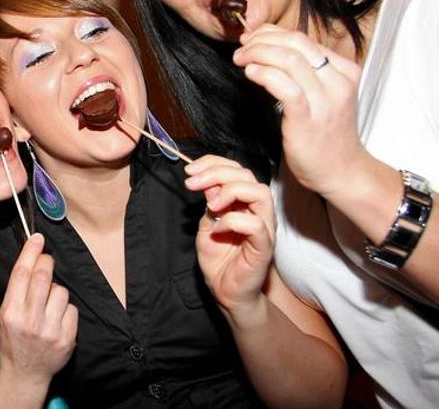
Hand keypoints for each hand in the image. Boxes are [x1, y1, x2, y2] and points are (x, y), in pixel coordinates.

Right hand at [0, 233, 76, 385]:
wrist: (25, 374)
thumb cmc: (13, 340)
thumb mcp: (4, 315)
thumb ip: (17, 290)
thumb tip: (32, 259)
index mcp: (10, 312)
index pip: (22, 273)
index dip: (31, 251)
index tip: (37, 238)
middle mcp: (29, 320)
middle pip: (43, 276)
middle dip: (46, 261)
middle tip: (46, 260)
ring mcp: (49, 330)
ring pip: (61, 291)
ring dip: (56, 290)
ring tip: (48, 303)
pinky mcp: (66, 338)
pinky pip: (72, 309)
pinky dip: (65, 309)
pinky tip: (56, 317)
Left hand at [186, 155, 274, 314]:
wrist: (225, 291)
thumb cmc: (219, 258)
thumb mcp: (206, 224)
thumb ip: (210, 204)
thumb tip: (208, 184)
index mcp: (244, 201)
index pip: (236, 170)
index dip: (213, 164)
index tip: (190, 171)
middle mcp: (258, 210)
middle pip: (247, 175)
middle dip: (216, 173)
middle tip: (192, 183)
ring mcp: (265, 227)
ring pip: (260, 193)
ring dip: (230, 191)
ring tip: (211, 204)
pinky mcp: (264, 246)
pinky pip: (256, 224)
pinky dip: (233, 221)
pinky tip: (217, 230)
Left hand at [233, 24, 372, 199]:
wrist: (342, 171)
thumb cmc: (326, 134)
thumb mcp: (325, 95)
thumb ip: (307, 72)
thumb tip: (273, 49)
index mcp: (345, 70)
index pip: (304, 39)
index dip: (272, 33)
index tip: (252, 37)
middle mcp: (338, 81)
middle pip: (296, 43)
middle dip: (262, 40)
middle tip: (242, 47)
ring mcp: (325, 99)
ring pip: (289, 59)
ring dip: (258, 54)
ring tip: (241, 59)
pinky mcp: (308, 117)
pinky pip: (285, 86)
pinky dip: (264, 74)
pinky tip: (250, 73)